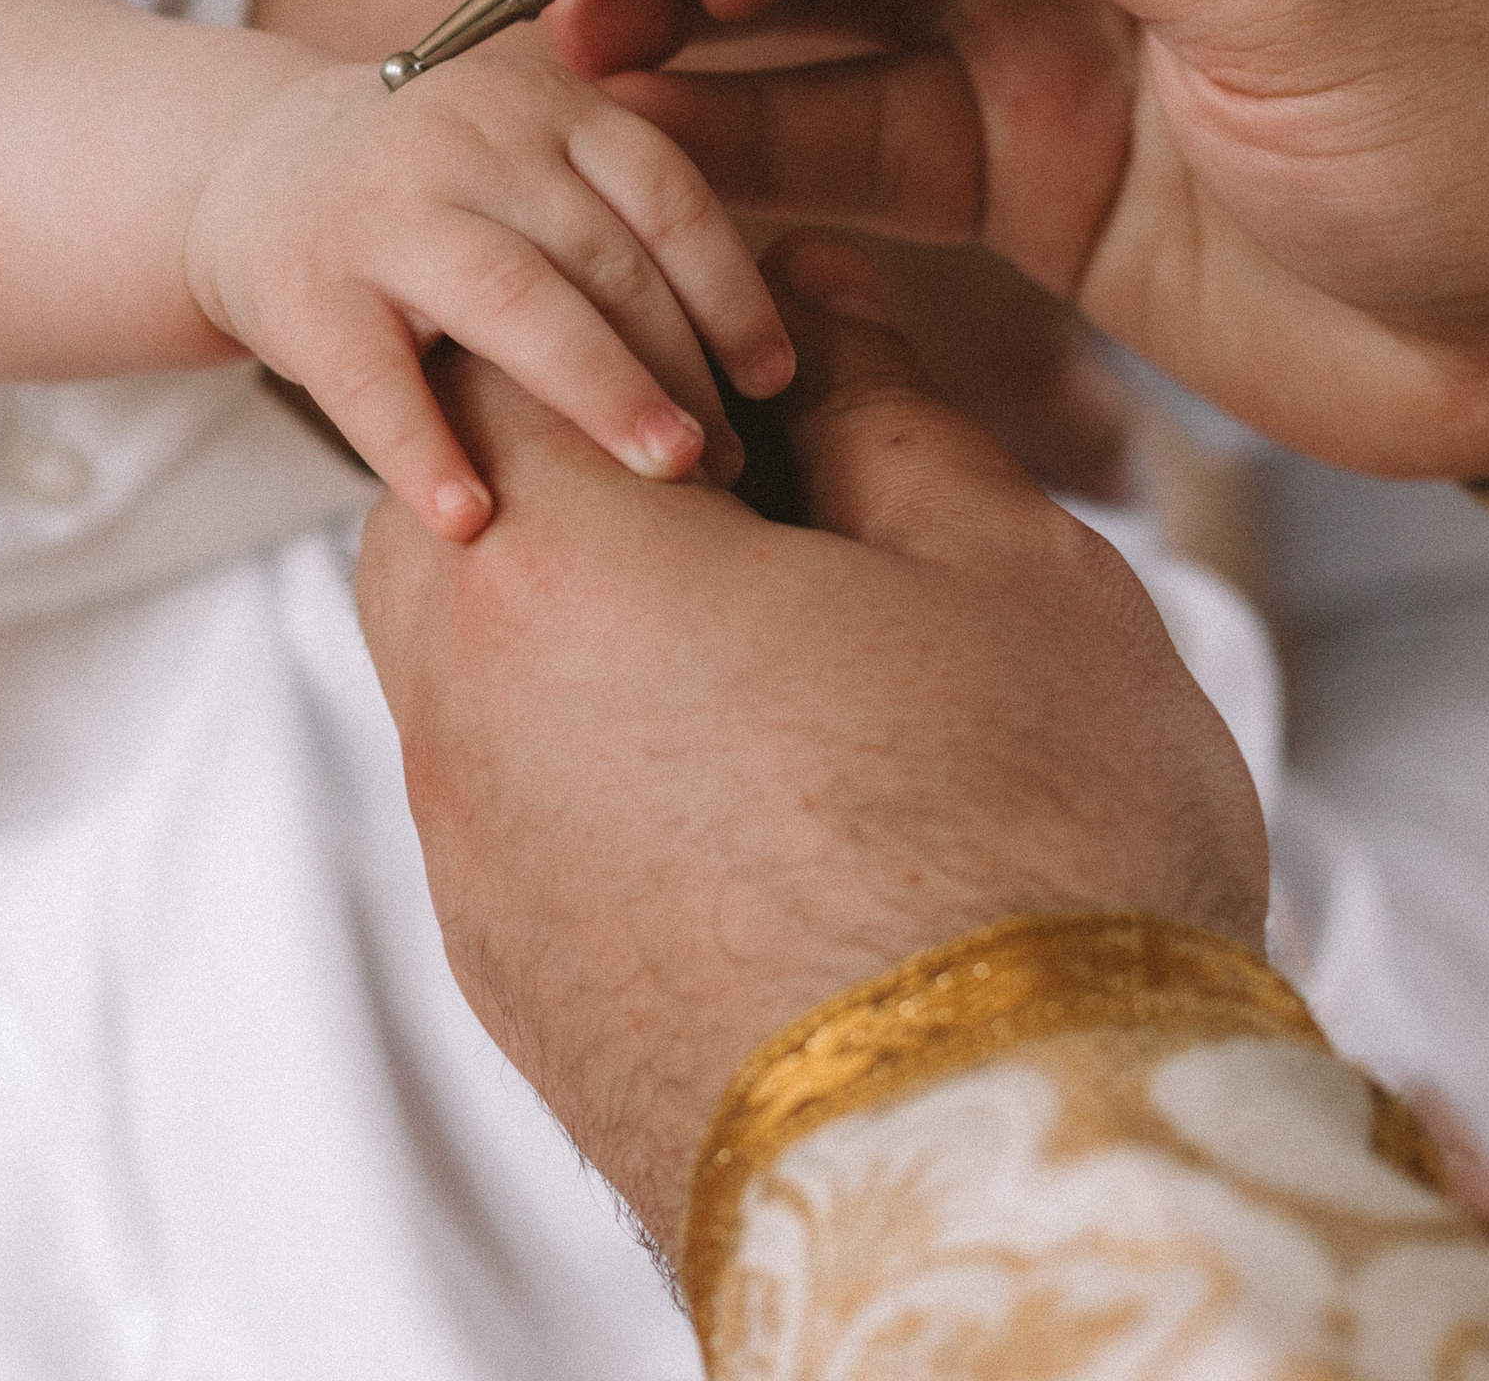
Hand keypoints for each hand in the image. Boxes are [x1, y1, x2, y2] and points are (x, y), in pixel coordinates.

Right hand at [183, 44, 793, 537]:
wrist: (255, 168)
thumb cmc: (441, 199)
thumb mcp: (533, 168)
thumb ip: (621, 229)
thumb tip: (758, 369)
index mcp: (547, 112)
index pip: (666, 195)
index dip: (732, 290)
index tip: (777, 380)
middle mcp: (471, 142)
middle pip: (601, 255)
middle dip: (680, 363)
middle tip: (736, 461)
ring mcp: (384, 211)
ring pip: (512, 299)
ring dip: (599, 390)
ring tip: (669, 476)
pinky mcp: (305, 289)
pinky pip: (373, 379)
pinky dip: (424, 450)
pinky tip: (471, 520)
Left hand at [357, 233, 1267, 1256]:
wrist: (1018, 1187)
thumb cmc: (1034, 849)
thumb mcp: (997, 563)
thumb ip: (877, 402)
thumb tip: (816, 300)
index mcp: (557, 567)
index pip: (509, 357)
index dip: (629, 331)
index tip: (749, 377)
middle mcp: (462, 712)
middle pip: (453, 501)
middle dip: (578, 459)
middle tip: (753, 491)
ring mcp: (470, 862)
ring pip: (464, 652)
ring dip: (575, 602)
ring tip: (764, 638)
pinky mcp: (506, 978)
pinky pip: (499, 794)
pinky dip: (578, 740)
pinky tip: (739, 780)